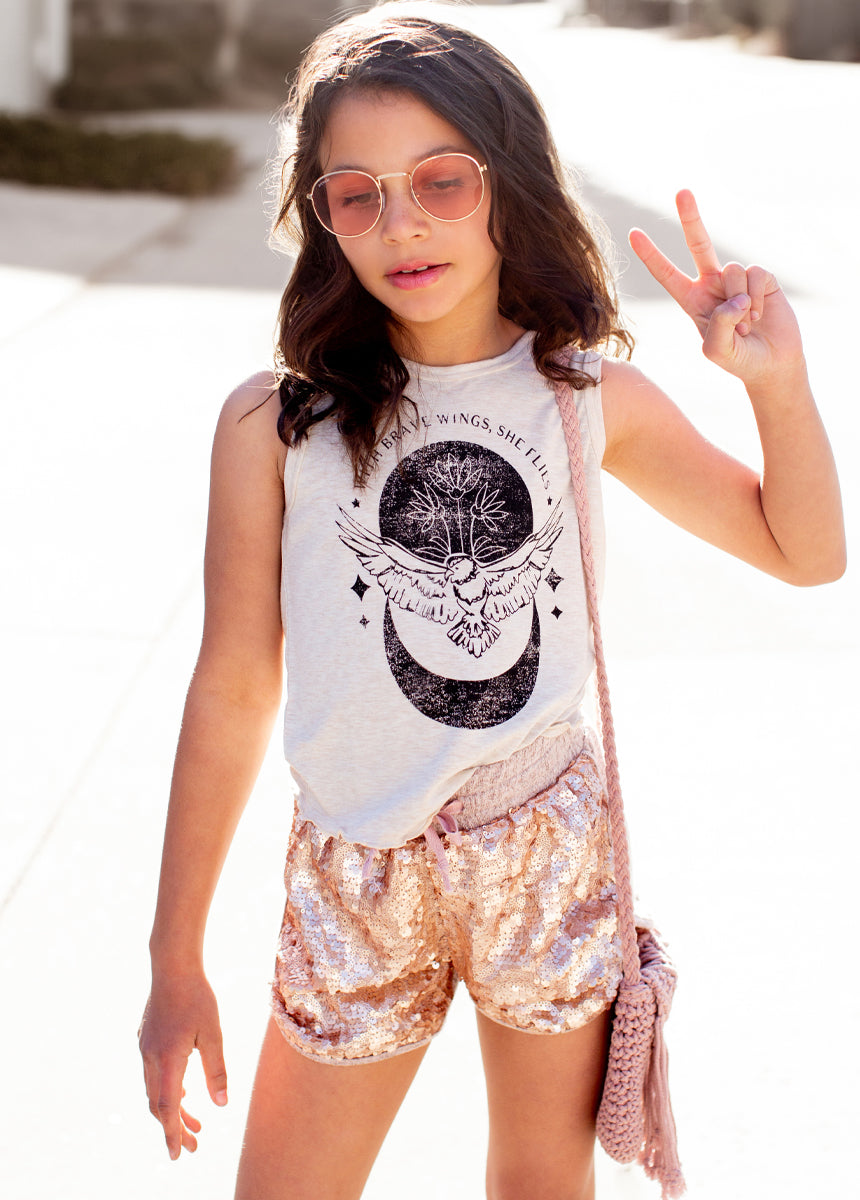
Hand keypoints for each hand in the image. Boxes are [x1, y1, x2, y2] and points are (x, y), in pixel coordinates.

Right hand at [139, 973, 227, 1159]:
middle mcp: (150, 1058)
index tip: (178, 1155)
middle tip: (194, 1145)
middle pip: (159, 1105)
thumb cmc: (197, 997)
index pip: (167, 1108)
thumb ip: (217, 1071)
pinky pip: (153, 1074)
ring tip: (196, 1122)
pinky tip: (185, 1091)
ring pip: (155, 1090)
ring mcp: (145, 1048)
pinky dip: (168, 1090)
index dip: (173, 1133)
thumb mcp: (213, 1034)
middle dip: (176, 1127)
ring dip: (174, 1109)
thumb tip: (221, 1105)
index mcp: (167, 1060)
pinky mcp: (146, 1039)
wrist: (172, 966)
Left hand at [629, 190, 804, 385]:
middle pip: (699, 244)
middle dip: (691, 217)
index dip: (651, 255)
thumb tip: (734, 296)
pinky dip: (756, 296)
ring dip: (739, 301)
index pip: (667, 274)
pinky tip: (759, 313)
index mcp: (692, 300)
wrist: (772, 364)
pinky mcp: (762, 278)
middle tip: (682, 191)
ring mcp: (737, 279)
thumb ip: (719, 324)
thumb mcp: (717, 350)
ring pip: (731, 270)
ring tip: (745, 324)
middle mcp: (713, 284)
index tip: (633, 233)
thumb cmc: (738, 359)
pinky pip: (755, 273)